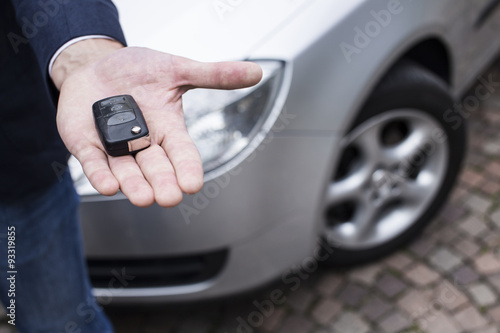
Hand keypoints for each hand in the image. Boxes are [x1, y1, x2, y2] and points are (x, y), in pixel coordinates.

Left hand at [53, 39, 261, 206]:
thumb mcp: (177, 69)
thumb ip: (214, 75)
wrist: (95, 66)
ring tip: (143, 197)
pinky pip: (93, 163)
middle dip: (162, 183)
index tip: (193, 184)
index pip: (182, 153)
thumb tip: (255, 72)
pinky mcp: (87, 145)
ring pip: (126, 171)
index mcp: (168, 130)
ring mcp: (115, 147)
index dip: (187, 168)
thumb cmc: (137, 70)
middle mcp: (143, 143)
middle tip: (169, 197)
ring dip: (133, 185)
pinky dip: (100, 174)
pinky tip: (107, 186)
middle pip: (156, 168)